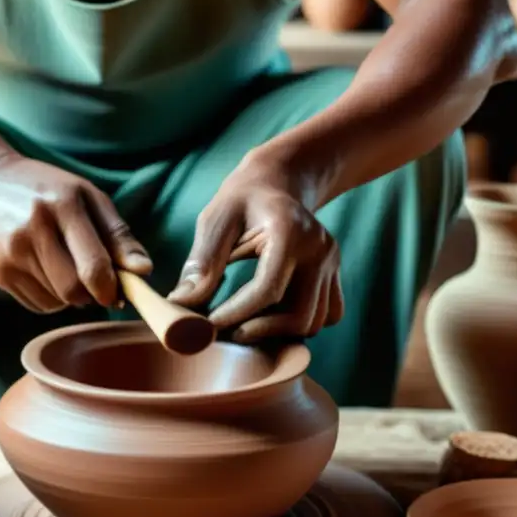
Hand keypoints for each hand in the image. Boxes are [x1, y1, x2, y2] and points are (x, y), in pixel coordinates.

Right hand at [0, 153, 151, 312]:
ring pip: (57, 301)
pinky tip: (47, 272)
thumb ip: (118, 235)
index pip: (93, 267)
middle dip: (92, 295)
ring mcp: (11, 255)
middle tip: (95, 281)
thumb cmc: (48, 189)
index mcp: (62, 205)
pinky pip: (38, 305)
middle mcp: (33, 230)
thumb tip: (143, 271)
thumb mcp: (88, 197)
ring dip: (72, 296)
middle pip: (74, 290)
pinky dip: (52, 298)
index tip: (119, 291)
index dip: (112, 288)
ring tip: (67, 267)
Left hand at [167, 154, 342, 341]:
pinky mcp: (335, 274)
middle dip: (262, 331)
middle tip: (228, 333)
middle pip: (300, 315)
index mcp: (291, 232)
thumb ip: (202, 260)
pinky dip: (302, 325)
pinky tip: (272, 317)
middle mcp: (320, 250)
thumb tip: (181, 302)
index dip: (237, 314)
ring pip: (315, 321)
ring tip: (246, 326)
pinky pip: (329, 314)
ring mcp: (332, 264)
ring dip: (280, 333)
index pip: (268, 289)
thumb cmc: (242, 199)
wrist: (277, 183)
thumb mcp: (216, 219)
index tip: (208, 325)